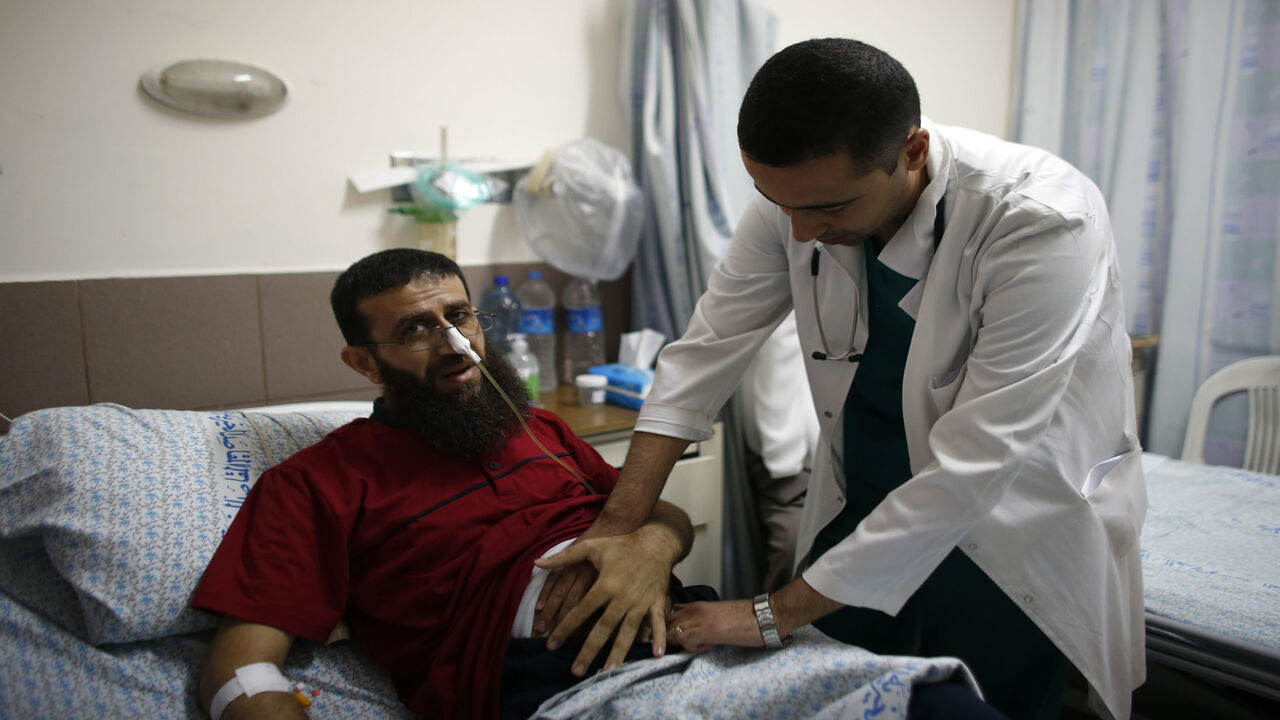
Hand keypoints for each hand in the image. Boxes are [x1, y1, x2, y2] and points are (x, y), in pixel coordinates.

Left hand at [534, 525, 679, 675]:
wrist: (655, 542)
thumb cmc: (621, 545)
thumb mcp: (592, 546)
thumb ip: (563, 557)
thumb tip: (536, 563)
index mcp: (604, 585)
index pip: (580, 611)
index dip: (564, 628)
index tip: (551, 645)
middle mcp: (622, 597)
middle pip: (602, 628)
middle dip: (588, 651)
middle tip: (575, 671)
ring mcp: (640, 602)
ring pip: (627, 632)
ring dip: (618, 652)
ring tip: (607, 672)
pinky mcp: (656, 603)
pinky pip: (657, 623)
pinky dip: (660, 638)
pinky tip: (656, 656)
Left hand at [666, 599, 762, 652]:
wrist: (764, 615)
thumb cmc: (746, 618)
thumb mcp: (717, 615)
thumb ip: (701, 619)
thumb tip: (690, 630)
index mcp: (697, 606)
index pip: (669, 616)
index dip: (668, 630)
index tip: (674, 641)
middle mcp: (695, 610)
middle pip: (666, 624)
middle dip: (669, 638)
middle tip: (683, 647)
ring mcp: (699, 619)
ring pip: (672, 633)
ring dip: (681, 644)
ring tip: (700, 646)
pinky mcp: (706, 630)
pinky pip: (685, 641)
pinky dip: (691, 648)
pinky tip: (707, 646)